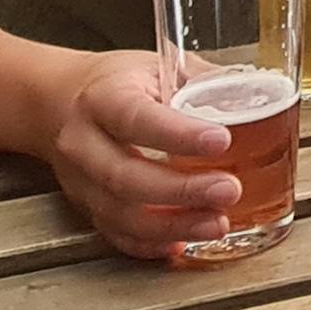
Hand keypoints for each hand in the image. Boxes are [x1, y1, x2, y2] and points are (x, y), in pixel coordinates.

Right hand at [36, 49, 235, 259]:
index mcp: (103, 98)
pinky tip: (181, 244)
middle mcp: (84, 142)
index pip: (137, 119)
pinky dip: (149, 245)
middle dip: (182, 190)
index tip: (221, 140)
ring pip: (121, 213)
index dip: (178, 135)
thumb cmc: (113, 83)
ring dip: (173, 224)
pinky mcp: (85, 207)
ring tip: (218, 224)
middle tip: (230, 190)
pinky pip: (115, 234)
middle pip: (127, 176)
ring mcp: (80, 181)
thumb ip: (201, 80)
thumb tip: (257, 91)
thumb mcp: (152, 64)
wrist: (52, 103)